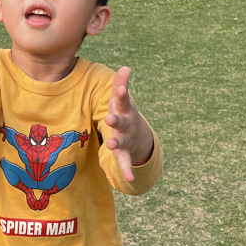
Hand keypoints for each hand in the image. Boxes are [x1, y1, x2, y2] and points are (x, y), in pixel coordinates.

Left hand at [104, 67, 153, 181]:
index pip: (123, 99)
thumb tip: (126, 67)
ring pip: (121, 142)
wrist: (137, 134)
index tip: (119, 88)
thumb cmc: (124, 112)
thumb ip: (121, 84)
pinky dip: (127, 169)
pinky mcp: (124, 152)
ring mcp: (126, 139)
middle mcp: (127, 124)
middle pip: (121, 122)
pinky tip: (129, 178)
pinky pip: (125, 162)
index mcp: (125, 110)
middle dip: (116, 120)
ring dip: (116, 143)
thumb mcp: (122, 99)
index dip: (121, 93)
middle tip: (109, 118)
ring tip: (110, 145)